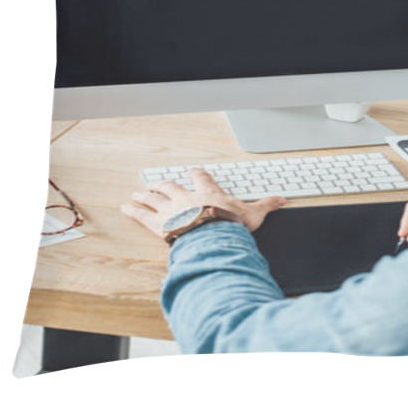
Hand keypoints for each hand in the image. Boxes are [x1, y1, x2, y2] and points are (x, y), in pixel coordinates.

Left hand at [121, 168, 285, 238]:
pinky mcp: (158, 224)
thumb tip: (283, 200)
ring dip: (145, 195)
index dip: (196, 174)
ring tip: (138, 192)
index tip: (193, 171)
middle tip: (154, 183)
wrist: (211, 236)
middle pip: (170, 185)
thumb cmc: (230, 225)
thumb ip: (266, 205)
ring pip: (154, 197)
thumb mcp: (253, 214)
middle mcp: (186, 197)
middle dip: (161, 184)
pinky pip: (142, 215)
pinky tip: (125, 207)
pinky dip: (132, 211)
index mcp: (207, 192)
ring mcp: (170, 209)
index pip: (201, 177)